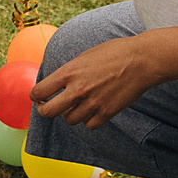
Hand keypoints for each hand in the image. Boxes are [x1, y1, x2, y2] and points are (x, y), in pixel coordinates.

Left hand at [30, 35, 161, 129]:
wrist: (142, 60)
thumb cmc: (114, 53)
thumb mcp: (85, 56)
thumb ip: (69, 71)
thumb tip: (56, 83)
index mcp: (69, 72)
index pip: (40, 91)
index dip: (36, 95)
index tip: (39, 96)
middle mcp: (78, 90)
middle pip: (48, 112)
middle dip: (44, 110)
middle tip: (46, 106)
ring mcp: (93, 103)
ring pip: (69, 120)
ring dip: (70, 113)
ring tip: (76, 104)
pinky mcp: (107, 113)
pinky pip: (89, 125)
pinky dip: (88, 120)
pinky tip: (92, 110)